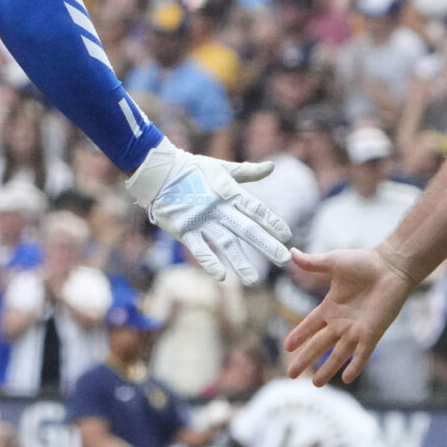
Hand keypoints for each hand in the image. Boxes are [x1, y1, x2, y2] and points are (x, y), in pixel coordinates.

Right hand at [124, 142, 292, 285]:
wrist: (159, 172)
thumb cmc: (193, 169)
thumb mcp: (222, 168)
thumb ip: (248, 172)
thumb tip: (272, 167)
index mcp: (230, 192)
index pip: (256, 209)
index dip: (272, 222)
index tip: (287, 236)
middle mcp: (219, 208)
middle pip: (246, 228)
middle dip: (266, 244)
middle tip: (284, 260)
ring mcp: (202, 220)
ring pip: (225, 242)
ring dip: (239, 261)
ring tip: (253, 280)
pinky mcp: (184, 230)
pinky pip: (199, 249)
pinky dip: (210, 262)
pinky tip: (222, 277)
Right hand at [284, 247, 417, 385]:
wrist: (392, 266)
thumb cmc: (365, 262)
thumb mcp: (332, 262)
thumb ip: (311, 263)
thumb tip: (291, 253)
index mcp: (331, 307)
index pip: (310, 326)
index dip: (299, 336)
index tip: (287, 347)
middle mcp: (342, 322)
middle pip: (319, 345)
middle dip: (305, 360)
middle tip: (290, 374)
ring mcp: (357, 330)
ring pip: (338, 355)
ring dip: (327, 370)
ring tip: (315, 384)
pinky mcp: (372, 333)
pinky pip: (362, 354)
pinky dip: (355, 366)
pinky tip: (346, 379)